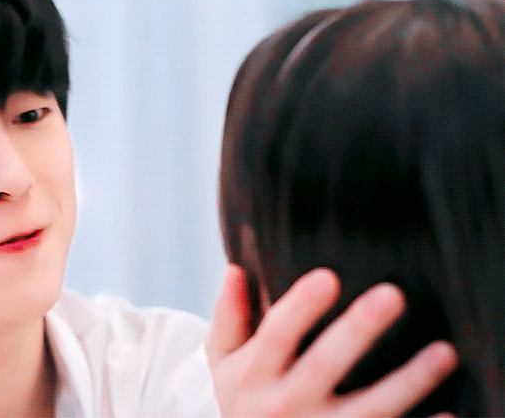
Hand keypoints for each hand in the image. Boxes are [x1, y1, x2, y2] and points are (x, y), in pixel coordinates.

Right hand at [206, 265, 458, 417]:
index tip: (328, 276)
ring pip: (368, 409)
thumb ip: (229, 317)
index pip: (275, 335)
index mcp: (252, 374)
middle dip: (357, 331)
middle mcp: (284, 404)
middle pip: (324, 366)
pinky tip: (450, 415)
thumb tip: (235, 269)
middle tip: (392, 294)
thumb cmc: (241, 397)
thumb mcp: (222, 360)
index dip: (300, 307)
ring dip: (407, 382)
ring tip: (443, 352)